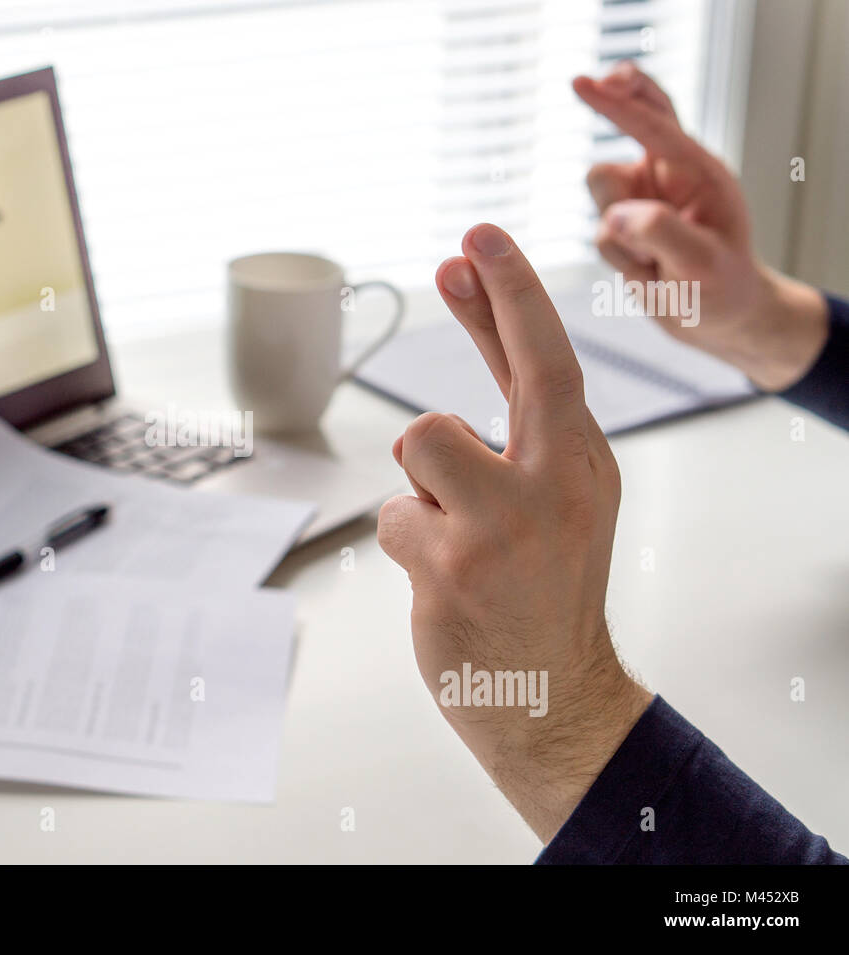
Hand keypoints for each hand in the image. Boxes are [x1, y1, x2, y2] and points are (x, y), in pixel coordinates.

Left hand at [377, 223, 651, 842]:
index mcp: (582, 465)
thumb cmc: (543, 593)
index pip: (548, 363)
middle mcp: (556, 484)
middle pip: (521, 368)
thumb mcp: (555, 507)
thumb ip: (507, 448)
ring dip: (421, 482)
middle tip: (463, 245)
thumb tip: (434, 409)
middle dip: (493, 298)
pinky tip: (441, 576)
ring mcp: (506, 524)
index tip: (481, 238)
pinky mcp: (452, 563)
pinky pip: (393, 511)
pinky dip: (406, 536)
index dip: (511, 296)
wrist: (552, 695)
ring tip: (452, 533)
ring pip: (423, 439)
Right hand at [573, 61, 827, 390]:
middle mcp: (668, 177)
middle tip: (593, 118)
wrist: (721, 320)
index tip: (579, 83)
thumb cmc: (723, 290)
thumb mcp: (701, 264)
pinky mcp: (624, 226)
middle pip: (623, 137)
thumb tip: (614, 216)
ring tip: (655, 264)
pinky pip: (599, 234)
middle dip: (613, 134)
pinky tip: (647, 272)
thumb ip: (660, 232)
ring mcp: (643, 201)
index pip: (652, 123)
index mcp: (698, 171)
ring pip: (600, 196)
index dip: (615, 103)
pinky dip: (618, 259)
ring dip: (620, 236)